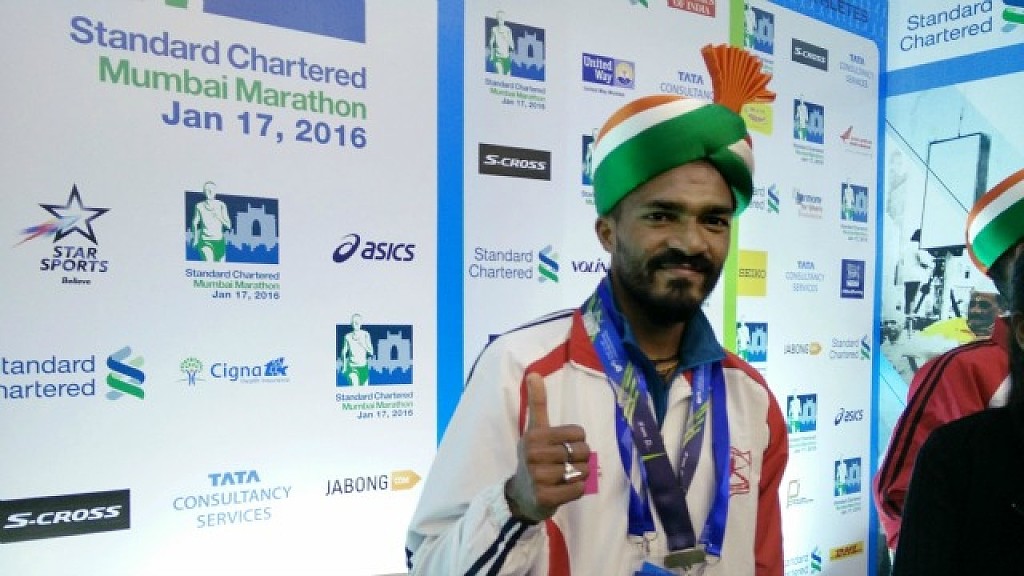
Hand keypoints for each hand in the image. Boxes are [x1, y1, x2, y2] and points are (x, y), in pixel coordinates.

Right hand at [505, 373, 589, 522]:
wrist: (522, 495)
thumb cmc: (534, 458)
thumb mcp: (534, 430)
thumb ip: (537, 403)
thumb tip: (534, 373)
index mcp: (534, 436)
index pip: (579, 433)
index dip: (577, 441)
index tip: (561, 448)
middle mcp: (534, 455)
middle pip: (583, 452)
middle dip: (580, 459)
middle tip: (564, 465)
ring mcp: (538, 478)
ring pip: (583, 471)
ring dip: (579, 475)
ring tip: (563, 477)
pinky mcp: (546, 497)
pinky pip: (579, 489)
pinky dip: (577, 489)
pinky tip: (563, 489)